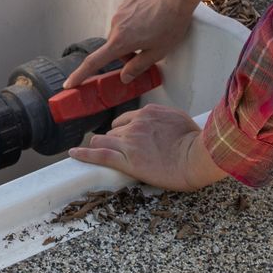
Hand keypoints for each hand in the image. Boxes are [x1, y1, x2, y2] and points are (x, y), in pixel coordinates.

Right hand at [68, 0, 196, 85]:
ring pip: (121, 31)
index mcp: (120, 41)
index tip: (69, 83)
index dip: (80, 75)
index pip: (94, 62)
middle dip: (125, 52)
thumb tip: (125, 77)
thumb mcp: (157, 52)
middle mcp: (116, 25)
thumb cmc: (170, 24)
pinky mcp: (127, 0)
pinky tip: (151, 18)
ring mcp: (121, 10)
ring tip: (153, 31)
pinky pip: (127, 16)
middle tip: (145, 51)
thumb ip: (138, 67)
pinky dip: (136, 21)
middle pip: (114, 46)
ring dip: (131, 36)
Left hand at [70, 105, 226, 190]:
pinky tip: (74, 154)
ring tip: (99, 155)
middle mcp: (136, 124)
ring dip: (103, 148)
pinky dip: (85, 154)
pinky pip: (100, 154)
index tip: (124, 138)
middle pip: (113, 131)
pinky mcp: (128, 159)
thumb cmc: (195, 141)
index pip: (126, 120)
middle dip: (114, 141)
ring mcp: (130, 141)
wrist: (198, 156)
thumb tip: (159, 124)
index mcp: (149, 113)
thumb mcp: (179, 120)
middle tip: (120, 152)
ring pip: (104, 141)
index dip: (123, 130)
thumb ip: (163, 119)